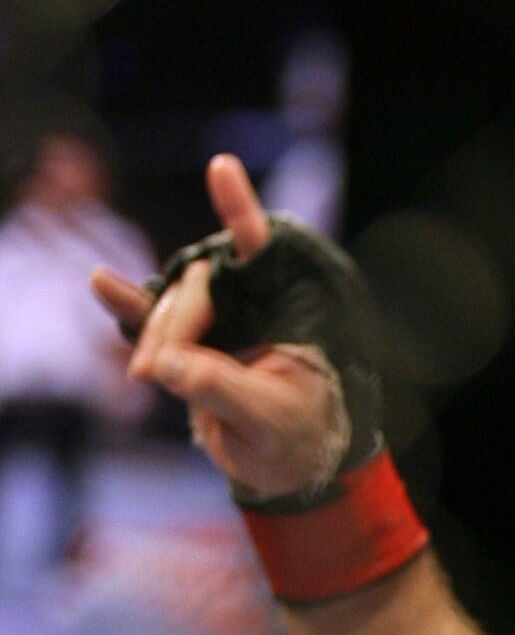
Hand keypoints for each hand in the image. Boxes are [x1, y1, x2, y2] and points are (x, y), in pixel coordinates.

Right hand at [91, 153, 348, 504]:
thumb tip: (167, 364)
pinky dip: (128, 303)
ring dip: (155, 335)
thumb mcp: (268, 420)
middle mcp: (249, 303)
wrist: (279, 467)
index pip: (262, 251)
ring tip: (146, 375)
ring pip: (170, 304)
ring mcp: (215, 319)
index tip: (222, 168)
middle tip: (156, 373)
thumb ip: (221, 389)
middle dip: (175, 324)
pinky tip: (101, 283)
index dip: (240, 209)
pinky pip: (151, 315)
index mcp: (284, 309)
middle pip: (198, 285)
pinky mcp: (184, 342)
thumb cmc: (294, 438)